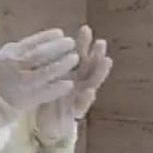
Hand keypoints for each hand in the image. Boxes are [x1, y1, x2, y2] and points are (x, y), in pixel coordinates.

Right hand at [0, 29, 78, 152]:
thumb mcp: (2, 58)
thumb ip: (19, 50)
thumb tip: (43, 40)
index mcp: (8, 55)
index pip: (31, 42)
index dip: (47, 37)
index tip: (60, 33)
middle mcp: (15, 67)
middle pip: (41, 55)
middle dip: (58, 48)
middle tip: (71, 43)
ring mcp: (22, 84)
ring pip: (46, 72)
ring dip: (62, 64)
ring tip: (74, 59)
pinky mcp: (27, 100)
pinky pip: (46, 92)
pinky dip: (58, 87)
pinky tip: (68, 83)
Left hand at [34, 25, 112, 146]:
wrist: (46, 123)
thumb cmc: (49, 97)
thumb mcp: (48, 78)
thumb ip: (52, 63)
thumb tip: (47, 40)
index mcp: (71, 73)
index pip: (78, 55)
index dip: (83, 43)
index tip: (85, 28)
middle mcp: (79, 83)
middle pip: (89, 67)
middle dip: (96, 54)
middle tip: (101, 42)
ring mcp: (79, 97)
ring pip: (92, 83)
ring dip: (99, 72)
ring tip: (106, 61)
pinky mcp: (76, 113)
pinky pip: (82, 105)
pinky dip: (86, 98)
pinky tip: (89, 90)